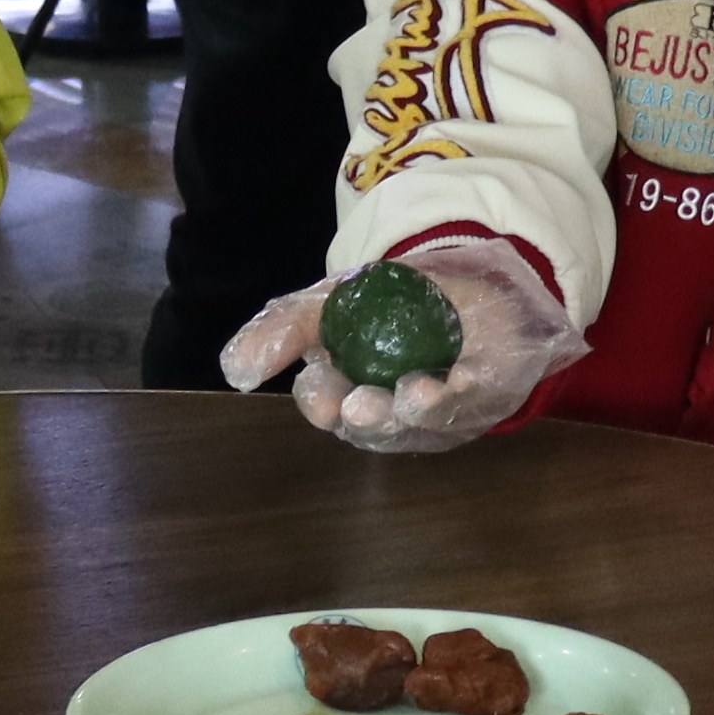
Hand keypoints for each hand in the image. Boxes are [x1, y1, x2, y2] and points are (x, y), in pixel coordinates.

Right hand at [213, 240, 579, 456]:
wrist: (468, 289)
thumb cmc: (390, 307)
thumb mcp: (329, 303)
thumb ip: (282, 328)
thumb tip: (235, 370)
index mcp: (343, 387)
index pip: (323, 401)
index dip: (320, 400)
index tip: (321, 392)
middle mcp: (386, 409)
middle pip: (369, 424)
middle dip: (363, 417)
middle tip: (354, 405)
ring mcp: (434, 410)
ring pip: (416, 423)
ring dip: (408, 410)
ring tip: (405, 394)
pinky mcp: (478, 398)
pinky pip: (468, 402)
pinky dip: (458, 393)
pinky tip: (455, 378)